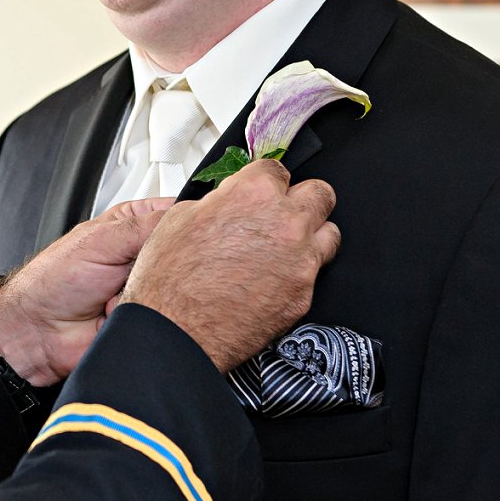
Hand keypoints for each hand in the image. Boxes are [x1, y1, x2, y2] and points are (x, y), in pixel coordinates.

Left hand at [0, 197, 172, 384]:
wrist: (37, 332)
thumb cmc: (54, 281)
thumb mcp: (101, 240)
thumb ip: (146, 226)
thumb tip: (187, 216)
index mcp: (133, 227)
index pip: (177, 215)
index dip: (187, 223)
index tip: (186, 232)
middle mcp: (144, 257)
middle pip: (183, 254)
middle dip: (162, 264)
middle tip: (133, 268)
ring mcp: (147, 289)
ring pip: (176, 287)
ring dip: (149, 291)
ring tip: (118, 293)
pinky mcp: (147, 319)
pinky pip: (165, 317)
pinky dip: (143, 315)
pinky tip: (118, 312)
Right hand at [121, 160, 339, 371]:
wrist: (176, 332)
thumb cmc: (170, 281)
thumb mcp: (181, 219)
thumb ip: (218, 203)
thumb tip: (227, 204)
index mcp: (254, 194)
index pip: (277, 168)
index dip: (264, 180)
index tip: (260, 190)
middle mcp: (286, 222)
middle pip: (319, 193)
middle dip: (301, 200)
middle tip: (282, 212)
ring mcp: (300, 260)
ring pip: (329, 233)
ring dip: (310, 236)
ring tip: (285, 247)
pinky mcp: (304, 295)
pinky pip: (313, 274)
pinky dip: (297, 275)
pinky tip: (272, 281)